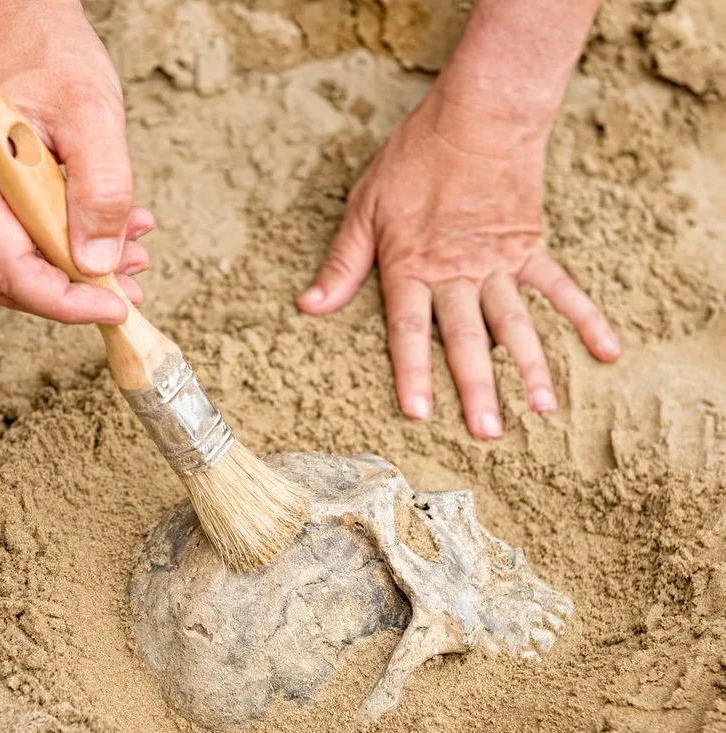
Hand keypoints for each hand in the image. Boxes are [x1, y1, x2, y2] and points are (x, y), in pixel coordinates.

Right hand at [0, 0, 152, 323]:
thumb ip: (100, 190)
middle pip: (14, 278)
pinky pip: (25, 240)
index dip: (67, 304)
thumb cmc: (50, 56)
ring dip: (82, 270)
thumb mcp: (94, 116)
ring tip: (133, 250)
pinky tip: (114, 231)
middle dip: (79, 292)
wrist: (21, 21)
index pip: (12, 271)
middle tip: (133, 285)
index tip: (117, 306)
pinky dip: (72, 245)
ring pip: (22, 264)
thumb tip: (97, 264)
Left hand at [298, 86, 619, 438]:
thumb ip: (343, 263)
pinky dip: (584, 318)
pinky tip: (606, 351)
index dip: (413, 372)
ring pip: (515, 323)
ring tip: (543, 410)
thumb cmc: (414, 160)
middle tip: (488, 433)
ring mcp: (498, 264)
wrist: (477, 115)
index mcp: (412, 267)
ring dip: (530, 367)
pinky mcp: (529, 248)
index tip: (420, 414)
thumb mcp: (364, 208)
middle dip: (477, 387)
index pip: (410, 330)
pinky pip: (560, 288)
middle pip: (467, 338)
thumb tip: (310, 306)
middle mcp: (456, 274)